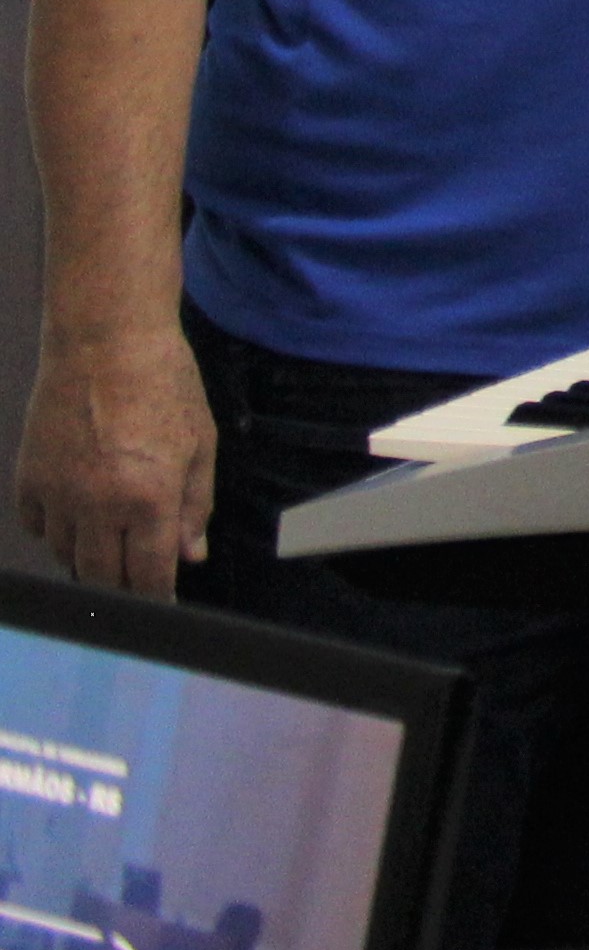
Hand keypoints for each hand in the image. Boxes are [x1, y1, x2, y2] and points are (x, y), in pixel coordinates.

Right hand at [18, 334, 214, 597]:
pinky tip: (76, 520)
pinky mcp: (28, 479)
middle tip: (135, 584)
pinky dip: (56, 532)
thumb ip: (195, 506)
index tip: (164, 608)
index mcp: (150, 498)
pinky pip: (38, 527)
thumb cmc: (165, 385)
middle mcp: (99, 504)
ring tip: (109, 549)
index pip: (149, 574)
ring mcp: (58, 493)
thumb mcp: (199, 444)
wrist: (106, 341)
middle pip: (102, 576)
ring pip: (67, 556)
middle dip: (122, 588)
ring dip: (89, 560)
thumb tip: (190, 555)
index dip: (158, 598)